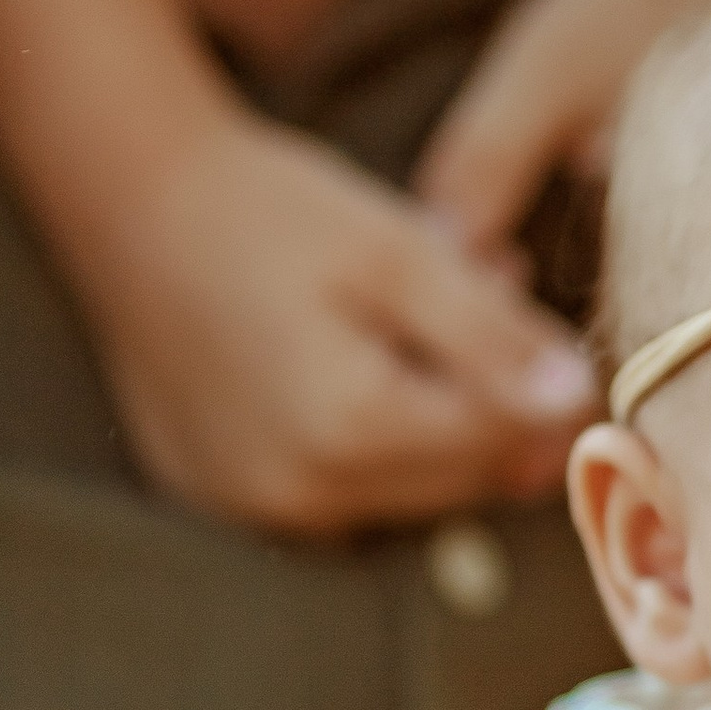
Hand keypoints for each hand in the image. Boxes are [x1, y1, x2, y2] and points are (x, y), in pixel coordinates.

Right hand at [80, 107, 599, 535]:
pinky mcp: (223, 497)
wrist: (131, 203)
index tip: (547, 320)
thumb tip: (579, 401)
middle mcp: (300, 494)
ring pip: (403, 490)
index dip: (550, 387)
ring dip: (436, 419)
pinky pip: (337, 489)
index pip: (504, 444)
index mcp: (350, 428)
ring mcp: (254, 506)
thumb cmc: (271, 212)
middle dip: (493, 401)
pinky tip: (360, 359)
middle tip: (490, 297)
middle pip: (459, 478)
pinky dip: (369, 436)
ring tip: (422, 321)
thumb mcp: (400, 252)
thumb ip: (492, 337)